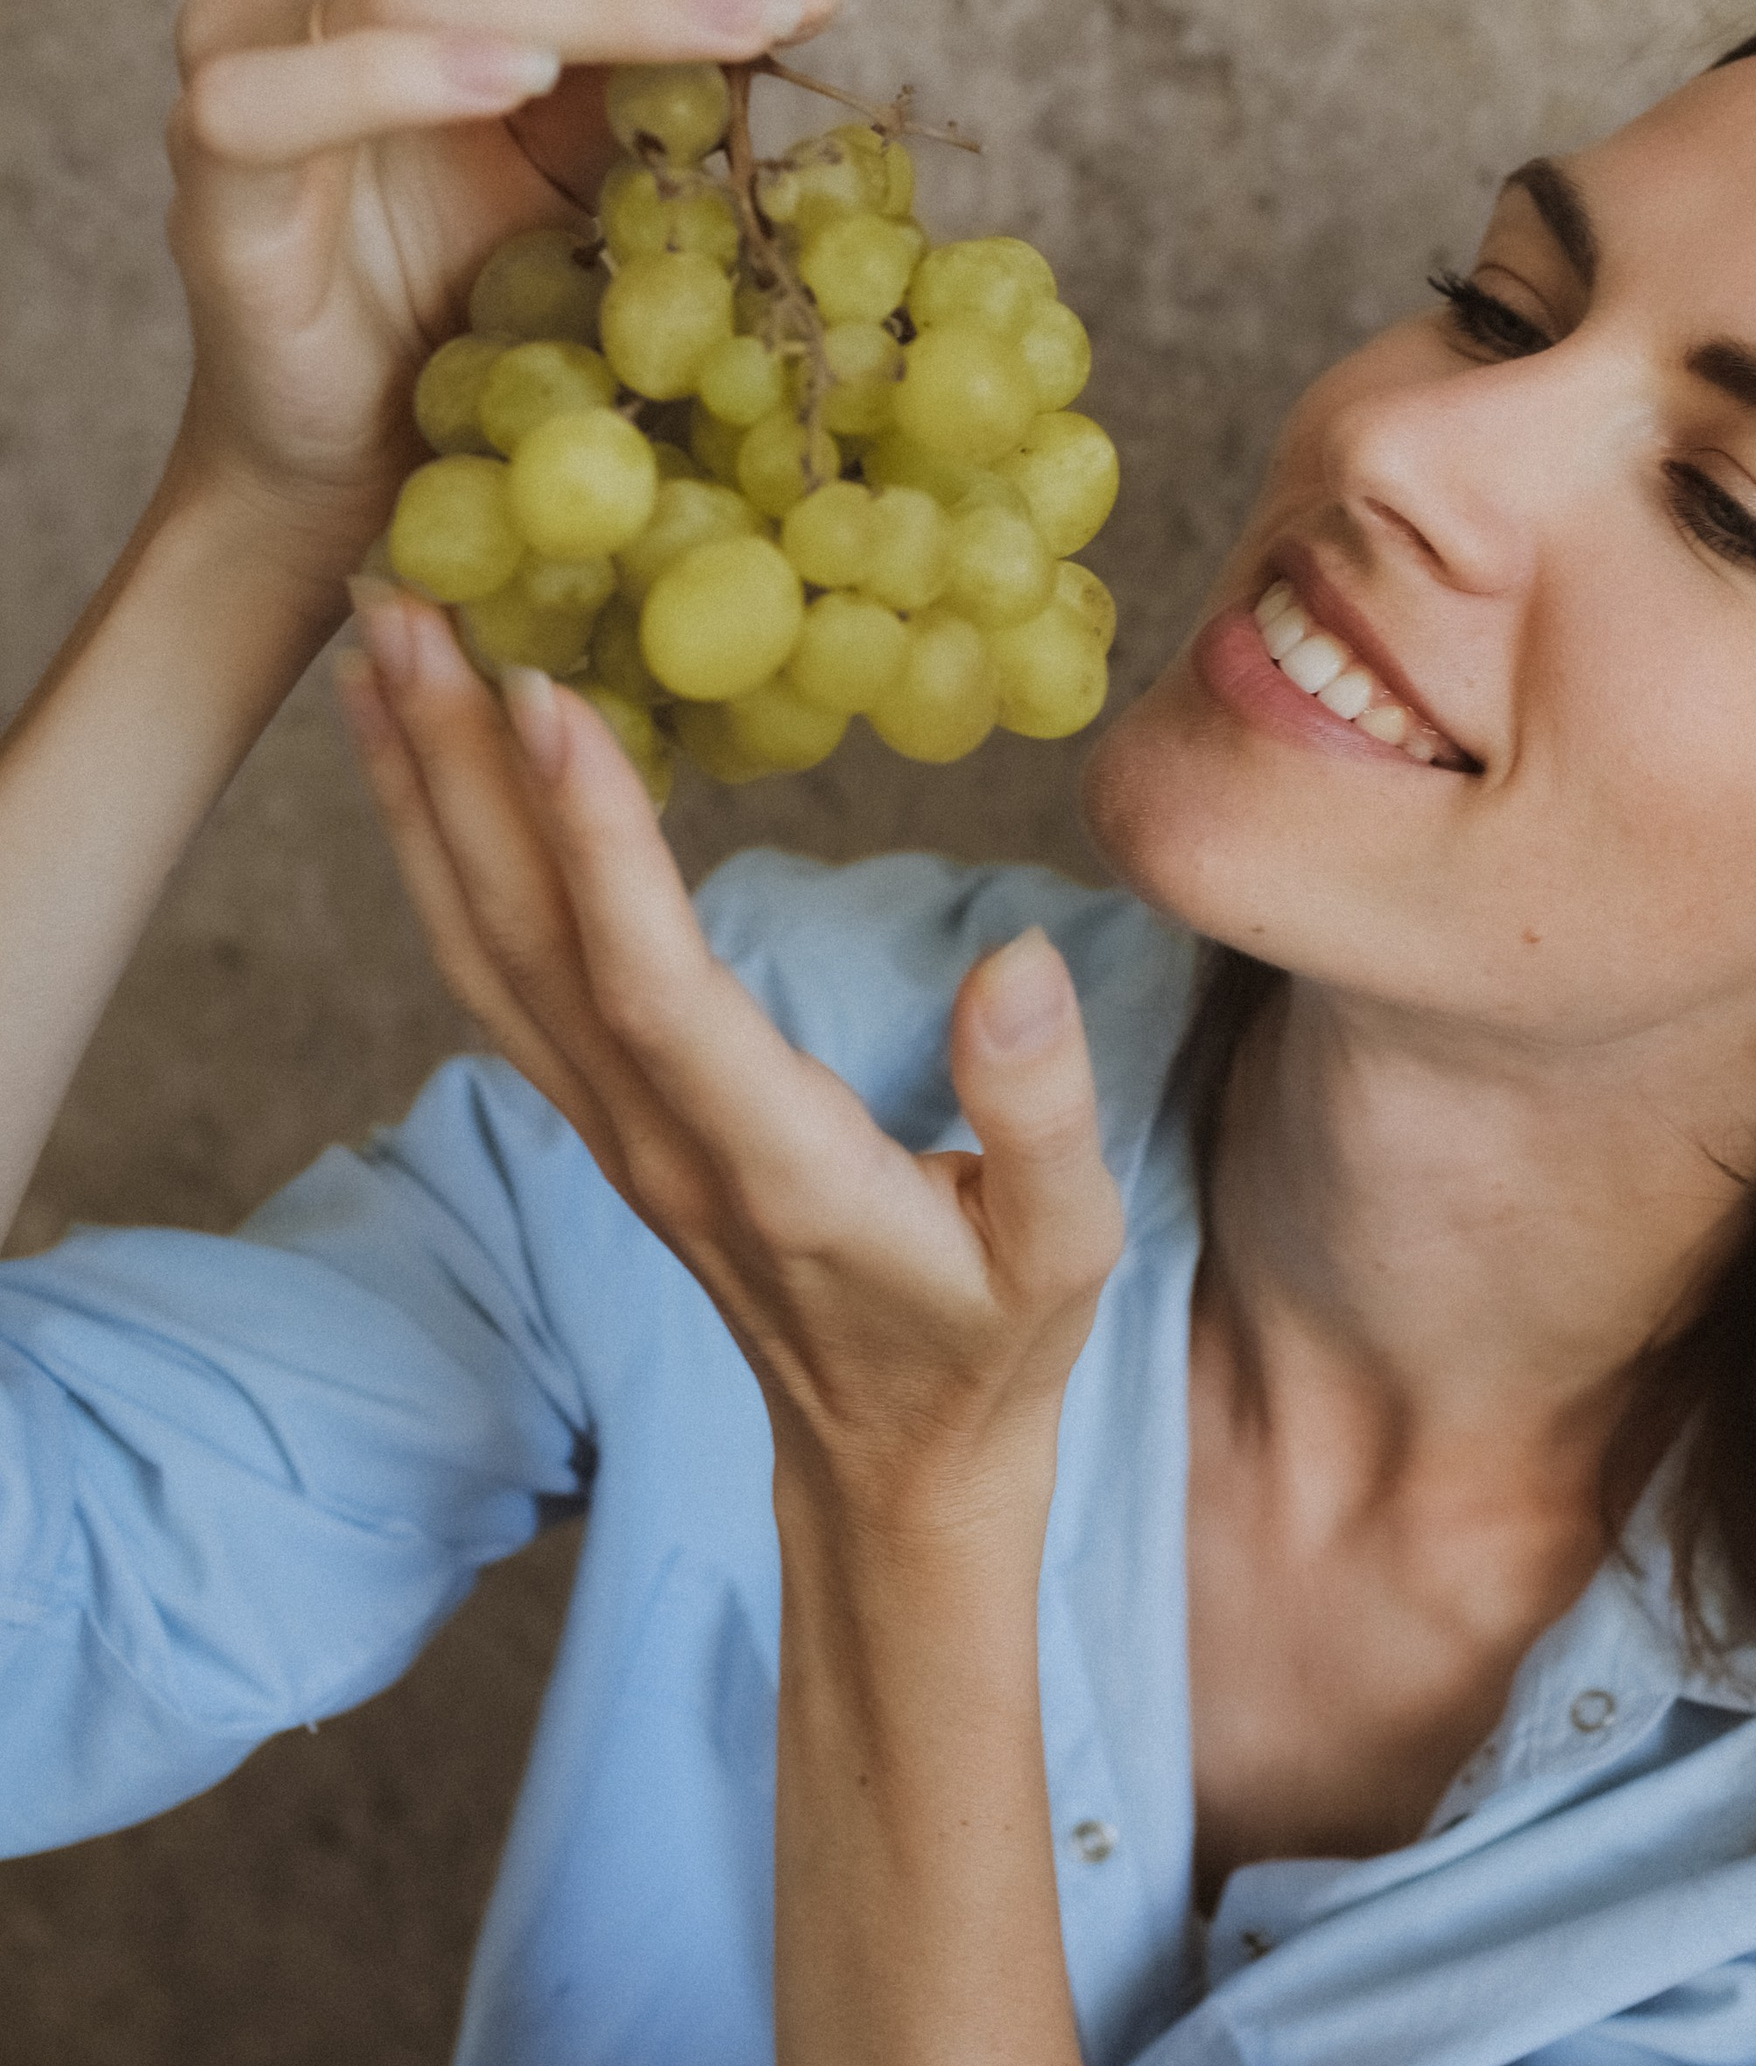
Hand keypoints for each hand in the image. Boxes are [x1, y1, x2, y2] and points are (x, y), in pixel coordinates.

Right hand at [163, 0, 866, 596]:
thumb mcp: (580, 185)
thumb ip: (645, 92)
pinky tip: (516, 75)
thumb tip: (798, 3)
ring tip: (710, 23)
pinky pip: (283, 100)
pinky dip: (402, 77)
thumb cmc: (459, 315)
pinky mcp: (210, 173)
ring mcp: (236, 60)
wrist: (348, 465)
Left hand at [335, 590, 1126, 1521]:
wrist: (891, 1469)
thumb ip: (1044, 1112)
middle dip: (451, 769)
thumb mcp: (1069, 1249)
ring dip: (416, 795)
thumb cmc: (990, 1349)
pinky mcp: (601, 1120)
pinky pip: (496, 975)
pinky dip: (440, 856)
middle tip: (399, 596)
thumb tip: (1013, 962)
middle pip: (525, 945)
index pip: (657, 992)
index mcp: (777, 1168)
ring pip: (484, 952)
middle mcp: (659, 1144)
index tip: (541, 697)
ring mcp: (612, 1134)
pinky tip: (414, 764)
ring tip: (376, 638)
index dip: (596, 847)